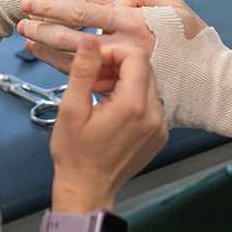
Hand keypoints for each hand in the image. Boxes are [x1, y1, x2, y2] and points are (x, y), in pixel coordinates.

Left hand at [18, 0, 207, 75]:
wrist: (213, 91)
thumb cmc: (197, 48)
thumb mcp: (177, 12)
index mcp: (134, 24)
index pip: (84, 11)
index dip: (54, 5)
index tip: (32, 0)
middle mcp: (123, 49)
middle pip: (72, 36)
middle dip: (43, 25)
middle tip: (20, 18)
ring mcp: (121, 75)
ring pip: (75, 61)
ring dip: (49, 48)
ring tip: (28, 37)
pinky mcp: (120, 93)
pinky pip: (87, 79)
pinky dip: (65, 68)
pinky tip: (50, 57)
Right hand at [49, 34, 167, 211]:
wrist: (87, 189)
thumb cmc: (75, 155)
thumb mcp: (71, 109)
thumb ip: (83, 71)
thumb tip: (90, 41)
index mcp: (132, 106)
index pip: (135, 55)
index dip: (112, 51)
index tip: (93, 61)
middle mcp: (154, 115)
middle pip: (144, 67)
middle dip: (117, 65)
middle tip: (93, 76)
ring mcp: (160, 126)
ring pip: (148, 83)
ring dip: (125, 80)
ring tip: (98, 92)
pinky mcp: (160, 134)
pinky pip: (151, 102)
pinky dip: (133, 97)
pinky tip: (111, 107)